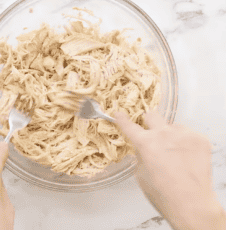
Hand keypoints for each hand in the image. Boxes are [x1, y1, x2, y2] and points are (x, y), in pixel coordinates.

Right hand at [114, 110, 225, 229]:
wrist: (191, 204)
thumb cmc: (163, 193)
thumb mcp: (141, 174)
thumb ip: (140, 155)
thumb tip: (142, 147)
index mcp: (146, 143)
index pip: (129, 126)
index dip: (122, 119)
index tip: (119, 113)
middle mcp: (164, 134)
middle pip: (151, 115)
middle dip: (149, 123)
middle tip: (152, 134)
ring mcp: (183, 135)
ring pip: (172, 126)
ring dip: (170, 135)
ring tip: (175, 153)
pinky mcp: (200, 139)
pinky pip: (188, 134)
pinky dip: (185, 142)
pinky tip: (187, 156)